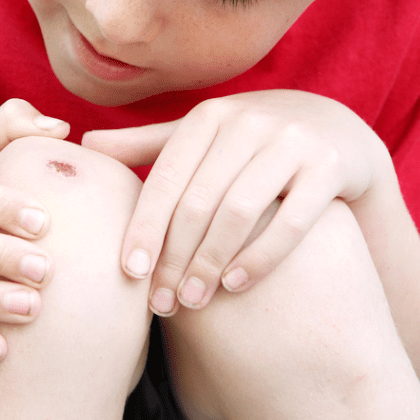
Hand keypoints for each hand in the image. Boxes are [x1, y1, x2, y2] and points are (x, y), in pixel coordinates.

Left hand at [82, 90, 390, 315]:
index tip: (129, 272)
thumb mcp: (202, 137)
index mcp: (208, 117)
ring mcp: (292, 141)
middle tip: (161, 302)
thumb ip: (148, 144)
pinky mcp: (329, 166)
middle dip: (175, 257)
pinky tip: (235, 285)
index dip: (144, 226)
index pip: (166, 178)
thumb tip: (85, 143)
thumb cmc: (249, 141)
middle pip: (198, 200)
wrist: (334, 129)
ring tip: (192, 300)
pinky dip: (261, 256)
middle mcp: (248, 121)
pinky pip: (291, 220)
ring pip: (240, 211)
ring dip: (210, 262)